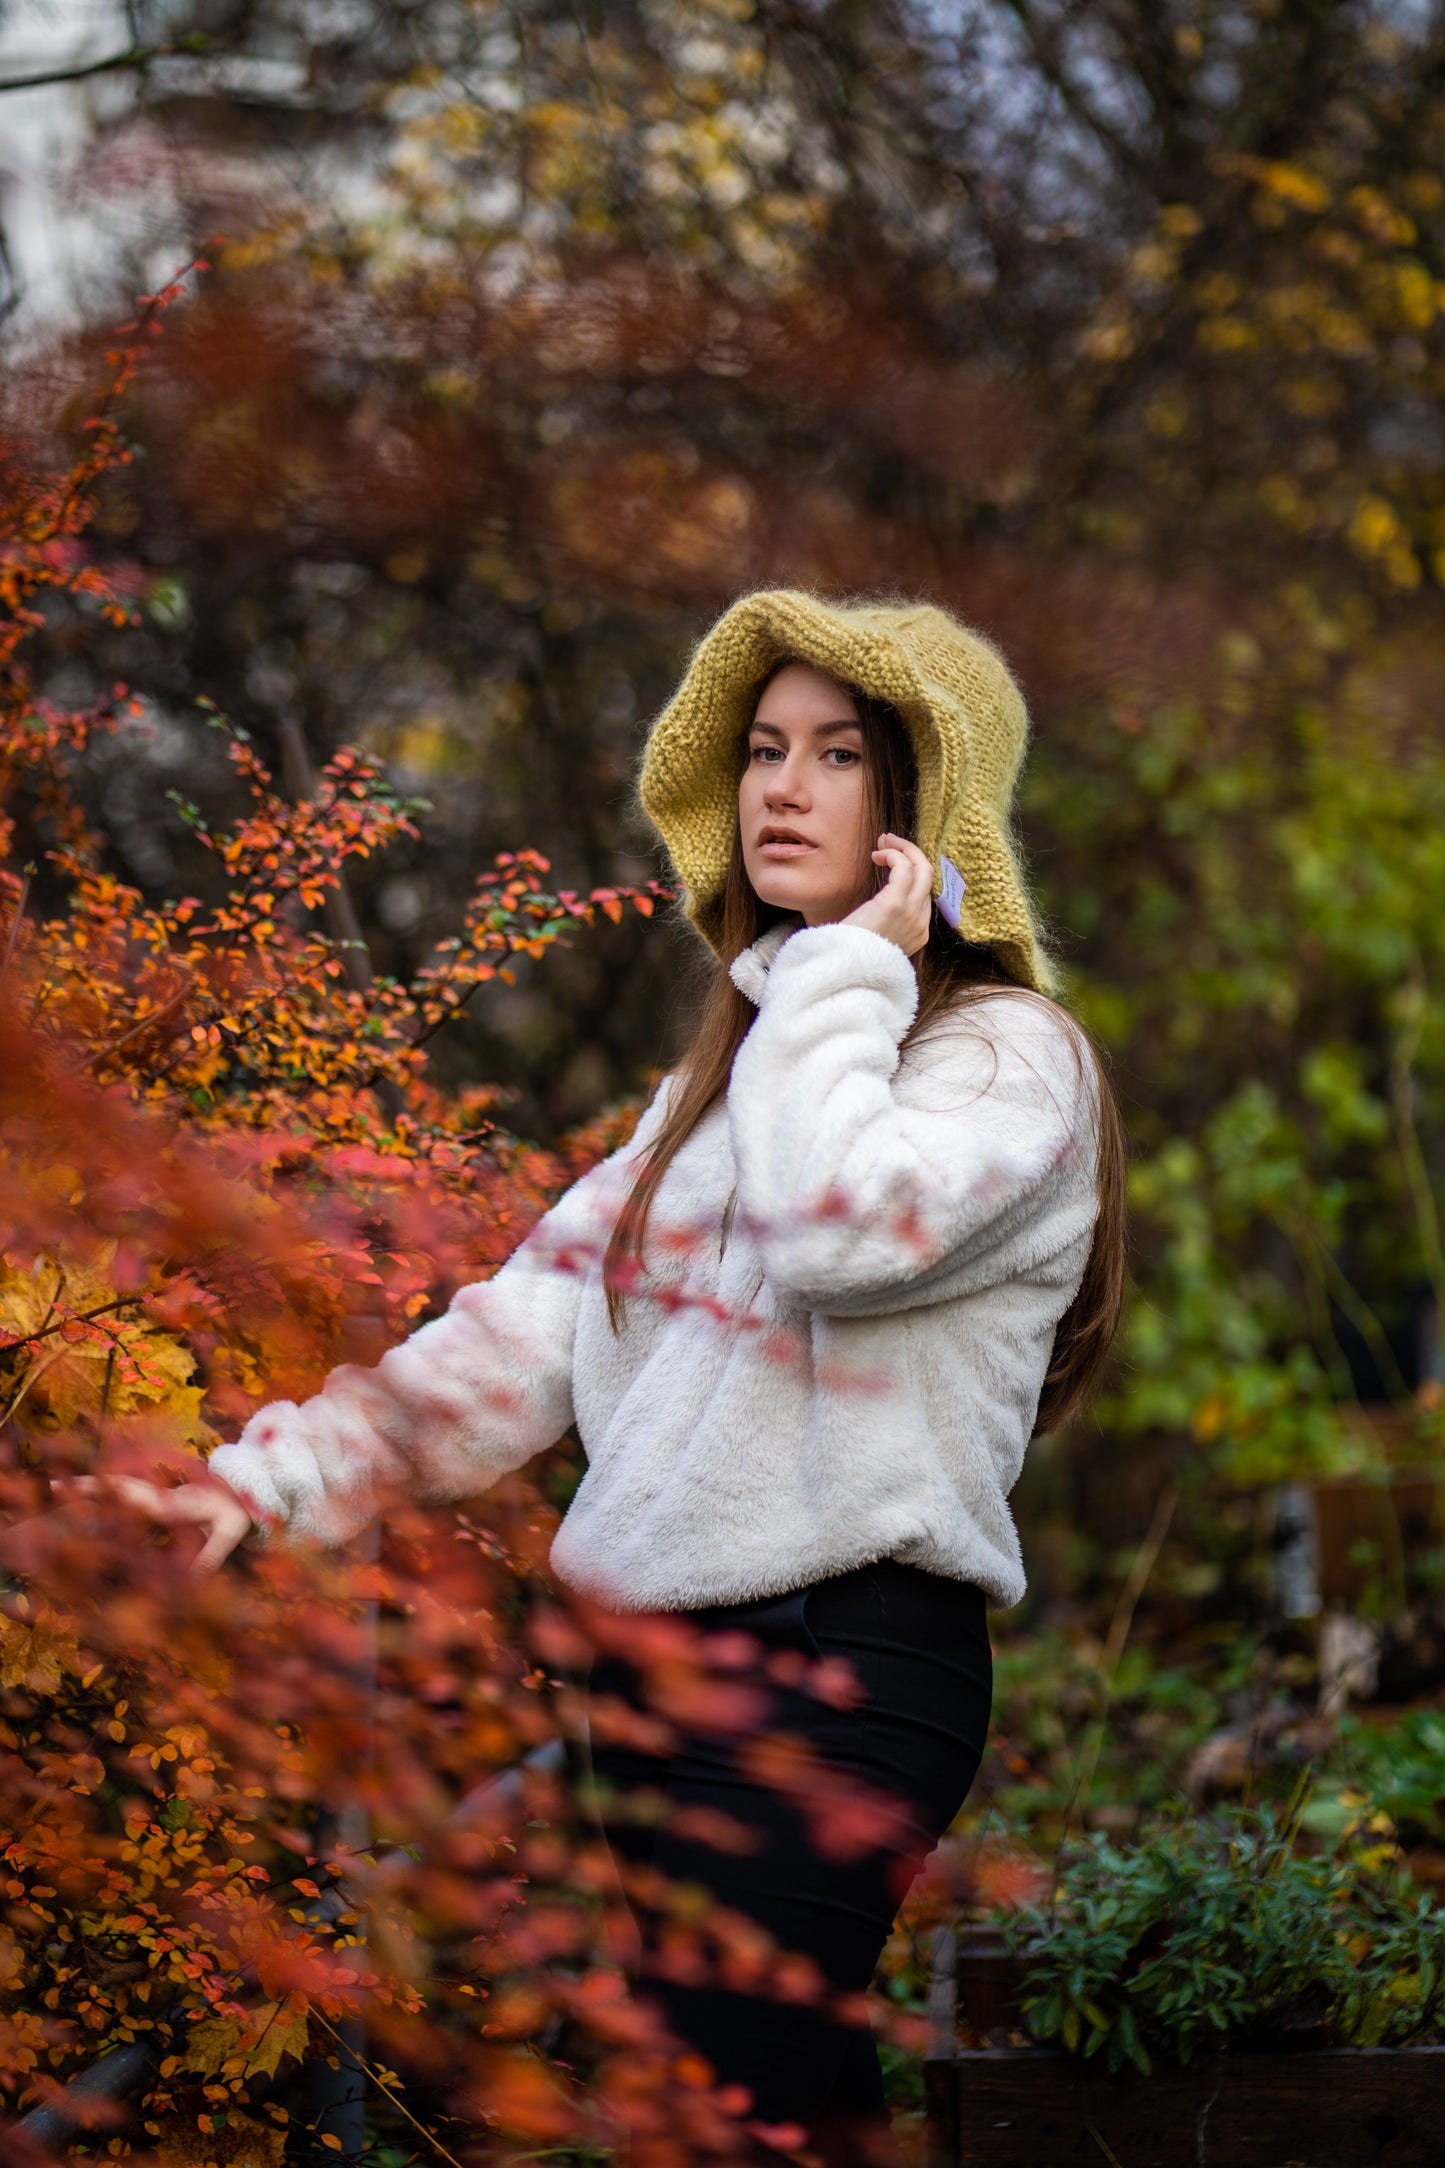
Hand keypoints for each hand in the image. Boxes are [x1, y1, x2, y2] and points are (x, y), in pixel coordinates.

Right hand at [56, 1471, 254, 1573]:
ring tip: (60, 1489)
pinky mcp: (160, 1502)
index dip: (102, 1494)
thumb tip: (190, 1582)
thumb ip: (211, 1555)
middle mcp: (158, 1496)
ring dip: (93, 1488)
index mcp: (168, 1503)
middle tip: (51, 1485)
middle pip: (116, 1486)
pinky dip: (107, 1497)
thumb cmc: (237, 1512)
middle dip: (86, 1486)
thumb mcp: (230, 1532)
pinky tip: (89, 1504)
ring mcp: (158, 1497)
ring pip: (120, 1489)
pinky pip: (129, 1498)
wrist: (244, 1493)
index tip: (76, 1490)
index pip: (129, 1497)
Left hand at [842, 834, 933, 956]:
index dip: (911, 872)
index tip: (891, 861)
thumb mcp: (875, 939)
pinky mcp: (895, 904)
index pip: (925, 894)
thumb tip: (878, 903)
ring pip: (922, 868)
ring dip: (904, 848)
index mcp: (918, 934)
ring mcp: (911, 914)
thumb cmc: (851, 954)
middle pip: (929, 877)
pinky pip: (904, 867)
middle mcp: (920, 924)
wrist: (843, 970)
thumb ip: (885, 923)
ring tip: (883, 840)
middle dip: (911, 854)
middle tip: (889, 841)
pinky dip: (893, 855)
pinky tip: (876, 855)